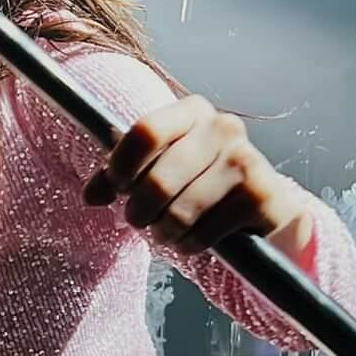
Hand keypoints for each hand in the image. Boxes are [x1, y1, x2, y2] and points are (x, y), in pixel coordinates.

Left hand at [82, 93, 313, 255]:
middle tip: (141, 221)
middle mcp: (223, 127)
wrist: (265, 209)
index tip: (119, 187)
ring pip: (179, 212)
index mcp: (194, 111)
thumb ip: (121, 178)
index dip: (122, 166)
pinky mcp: (259, 196)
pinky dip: (190, 245)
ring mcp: (244, 160)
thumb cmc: (203, 185)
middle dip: (139, 211)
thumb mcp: (160, 171)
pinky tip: (196, 239)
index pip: (145, 132)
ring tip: (169, 232)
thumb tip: (90, 196)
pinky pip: (203, 233)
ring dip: (164, 233)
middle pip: (157, 180)